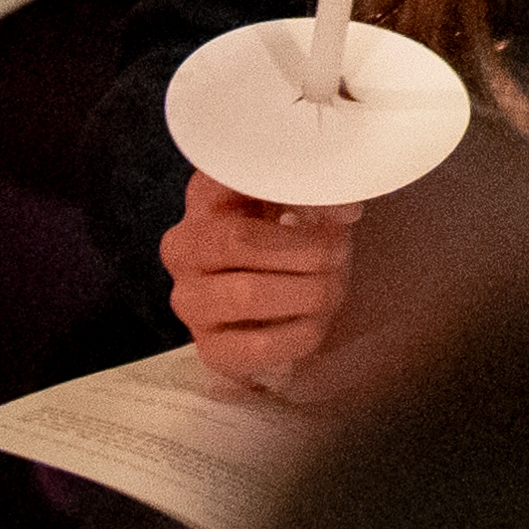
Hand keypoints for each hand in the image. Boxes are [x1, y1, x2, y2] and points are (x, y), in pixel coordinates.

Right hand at [162, 171, 359, 391]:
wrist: (284, 291)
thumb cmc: (293, 232)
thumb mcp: (302, 197)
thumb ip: (318, 191)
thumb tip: (344, 209)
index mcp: (205, 197)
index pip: (233, 181)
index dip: (296, 194)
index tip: (339, 209)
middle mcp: (183, 247)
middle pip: (239, 240)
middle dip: (306, 248)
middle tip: (340, 252)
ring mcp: (189, 300)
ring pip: (247, 294)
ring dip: (308, 290)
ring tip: (333, 286)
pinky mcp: (210, 347)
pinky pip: (256, 346)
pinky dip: (302, 332)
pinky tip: (318, 319)